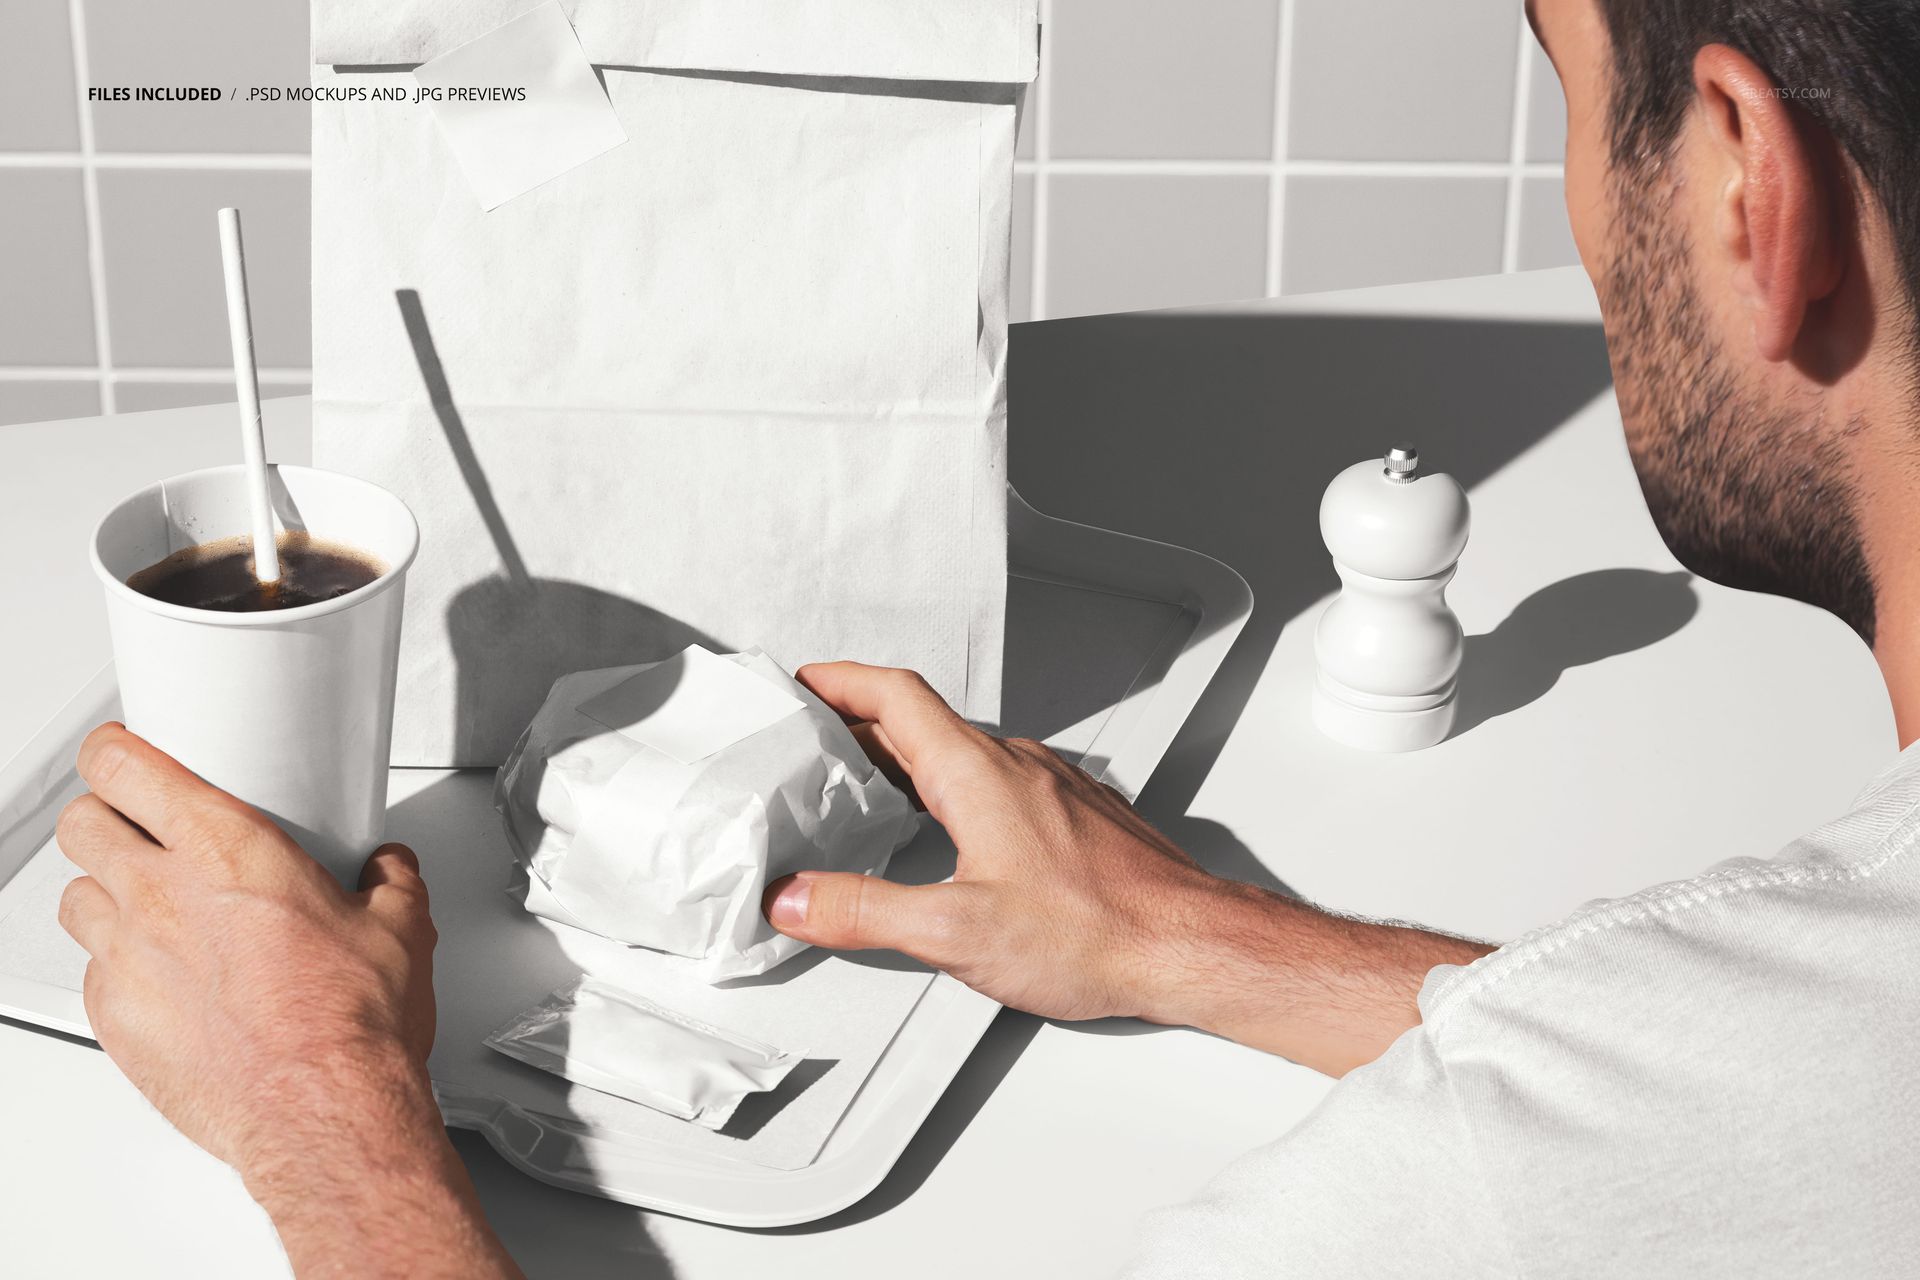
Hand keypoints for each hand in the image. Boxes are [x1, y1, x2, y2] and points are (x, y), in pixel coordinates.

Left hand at [57, 723, 519, 1277]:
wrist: (322, 1110)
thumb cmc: (350, 1022)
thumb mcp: (399, 927)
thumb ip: (389, 879)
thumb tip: (389, 869)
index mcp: (228, 847)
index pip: (123, 767)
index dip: (114, 752)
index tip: (123, 754)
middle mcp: (162, 893)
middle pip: (83, 823)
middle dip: (103, 816)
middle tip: (136, 826)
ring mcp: (128, 958)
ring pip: (74, 896)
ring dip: (103, 890)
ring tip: (144, 903)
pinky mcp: (116, 1018)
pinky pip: (92, 971)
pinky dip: (116, 964)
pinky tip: (158, 973)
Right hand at [763, 664, 1493, 1073]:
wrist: (1189, 944)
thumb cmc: (1098, 930)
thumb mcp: (956, 932)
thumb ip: (865, 912)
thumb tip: (797, 897)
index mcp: (976, 772)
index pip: (894, 695)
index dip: (840, 681)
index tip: (801, 682)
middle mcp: (1014, 763)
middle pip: (920, 718)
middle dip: (856, 720)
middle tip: (810, 736)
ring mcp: (1047, 785)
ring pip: (959, 748)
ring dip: (903, 753)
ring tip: (861, 780)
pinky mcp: (1070, 814)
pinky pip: (993, 776)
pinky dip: (947, 782)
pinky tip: (942, 825)